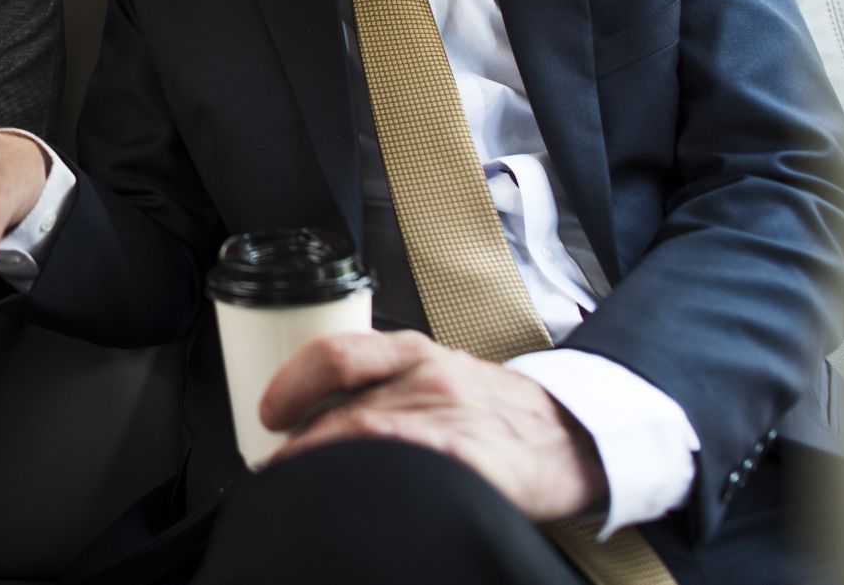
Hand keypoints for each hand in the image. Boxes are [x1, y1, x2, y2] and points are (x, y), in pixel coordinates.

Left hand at [260, 331, 607, 521]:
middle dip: (302, 444)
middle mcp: (426, 374)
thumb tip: (317, 419)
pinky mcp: (474, 456)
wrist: (577, 431)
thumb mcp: (436, 376)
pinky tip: (360, 490)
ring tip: (300, 485)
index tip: (267, 414)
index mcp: (411, 352)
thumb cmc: (495, 409)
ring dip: (326, 463)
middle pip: (344, 407)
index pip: (336, 354)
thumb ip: (384, 387)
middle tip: (276, 469)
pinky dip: (377, 472)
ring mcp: (450, 413)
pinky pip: (413, 460)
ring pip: (368, 434)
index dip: (292, 383)